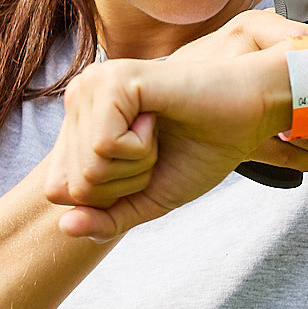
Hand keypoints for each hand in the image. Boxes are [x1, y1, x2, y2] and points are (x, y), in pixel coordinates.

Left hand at [42, 24, 307, 239]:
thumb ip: (107, 218)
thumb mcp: (148, 197)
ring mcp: (93, 85)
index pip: (58, 190)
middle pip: (72, 184)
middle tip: (157, 148)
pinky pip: (104, 147)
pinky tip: (157, 119)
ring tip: (158, 133)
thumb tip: (64, 228)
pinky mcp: (113, 81)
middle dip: (125, 182)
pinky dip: (140, 149)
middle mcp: (78, 96)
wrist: (249, 114)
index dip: (107, 197)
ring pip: (87, 168)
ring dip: (136, 166)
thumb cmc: (202, 150)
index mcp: (80, 120)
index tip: (144, 166)